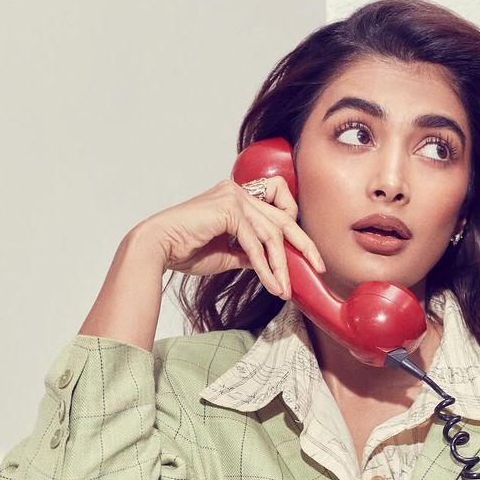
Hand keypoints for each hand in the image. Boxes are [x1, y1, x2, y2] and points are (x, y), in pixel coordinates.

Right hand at [130, 174, 325, 294]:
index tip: (309, 257)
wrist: (159, 248)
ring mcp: (233, 196)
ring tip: (284, 289)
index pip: (278, 210)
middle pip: (282, 218)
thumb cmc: (187, 250)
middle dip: (304, 244)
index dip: (295, 233)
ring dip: (280, 265)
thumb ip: (250, 253)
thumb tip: (270, 264)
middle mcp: (238, 191)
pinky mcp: (228, 208)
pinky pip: (255, 242)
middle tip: (320, 266)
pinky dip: (265, 266)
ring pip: (271, 233)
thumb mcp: (228, 254)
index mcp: (238, 197)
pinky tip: (272, 285)